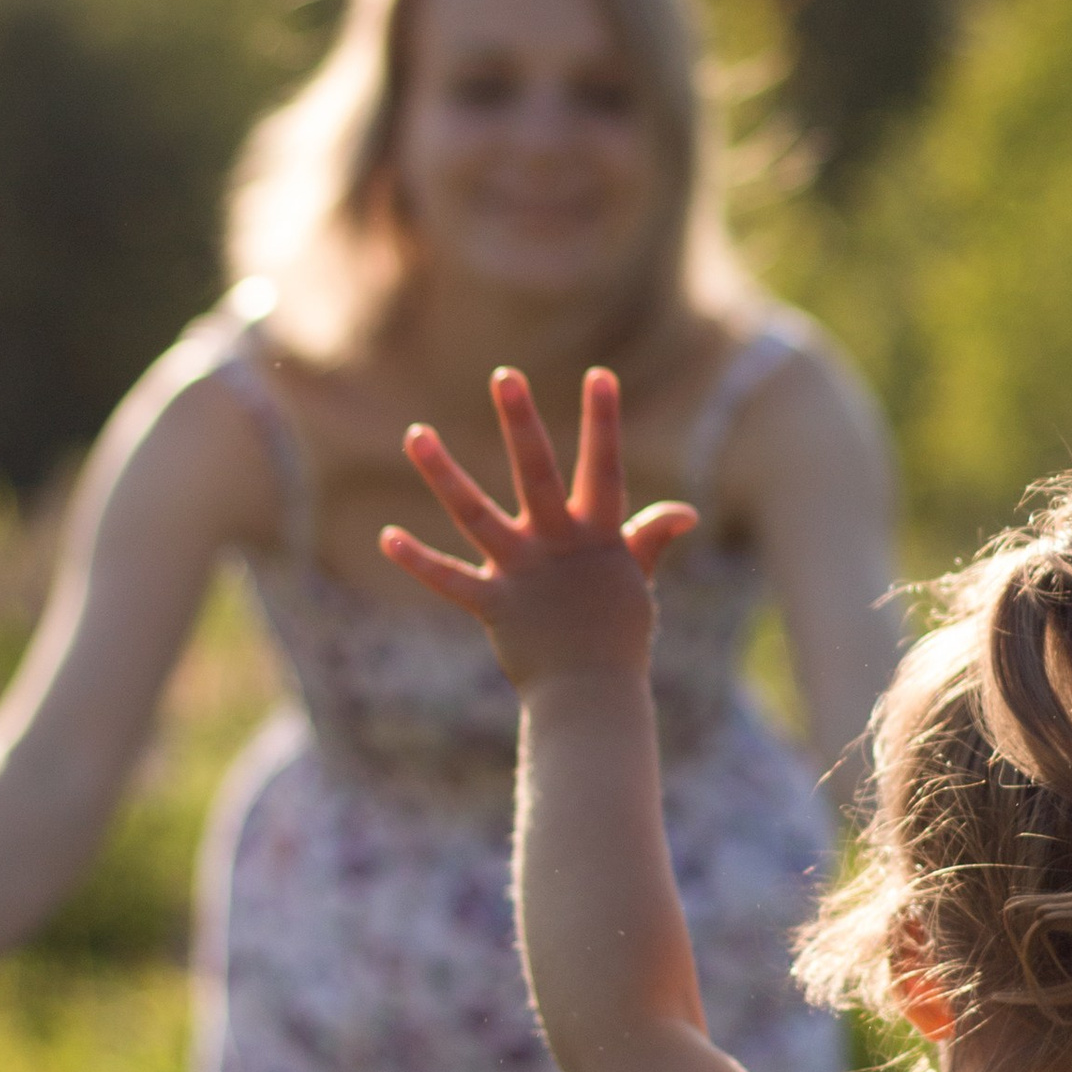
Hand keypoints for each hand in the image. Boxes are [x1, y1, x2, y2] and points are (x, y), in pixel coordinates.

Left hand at [382, 369, 697, 689]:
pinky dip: (417, 561)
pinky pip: (449, 580)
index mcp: (599, 537)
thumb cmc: (616, 635)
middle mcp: (558, 546)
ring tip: (414, 434)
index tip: (599, 375)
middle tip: (505, 376)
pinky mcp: (493, 605)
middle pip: (538, 474)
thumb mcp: (636, 582)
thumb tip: (685, 512)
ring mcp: (522, 573)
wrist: (592, 696)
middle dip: (522, 423)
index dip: (604, 423)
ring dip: (443, 474)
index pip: (605, 469)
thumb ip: (649, 541)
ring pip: (476, 514)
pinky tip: (386, 536)